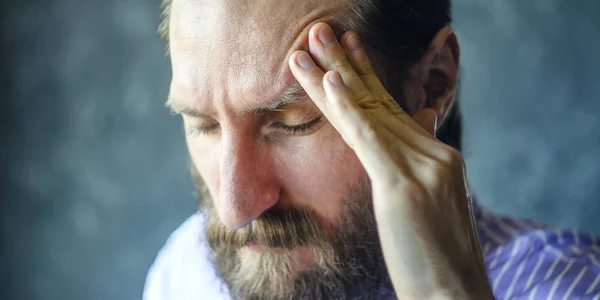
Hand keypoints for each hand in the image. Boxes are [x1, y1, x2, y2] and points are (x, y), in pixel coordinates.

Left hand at [289, 23, 493, 298]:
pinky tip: (330, 81)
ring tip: (308, 44)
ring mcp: (424, 167)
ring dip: (334, 75)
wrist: (456, 296)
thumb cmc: (435, 260)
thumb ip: (417, 166)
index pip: (394, 110)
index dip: (367, 79)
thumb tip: (408, 136)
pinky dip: (347, 107)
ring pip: (369, 112)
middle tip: (321, 31)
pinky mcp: (405, 185)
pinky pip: (370, 137)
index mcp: (439, 158)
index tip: (348, 52)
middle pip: (380, 102)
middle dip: (346, 64)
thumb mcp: (429, 206)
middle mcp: (435, 154)